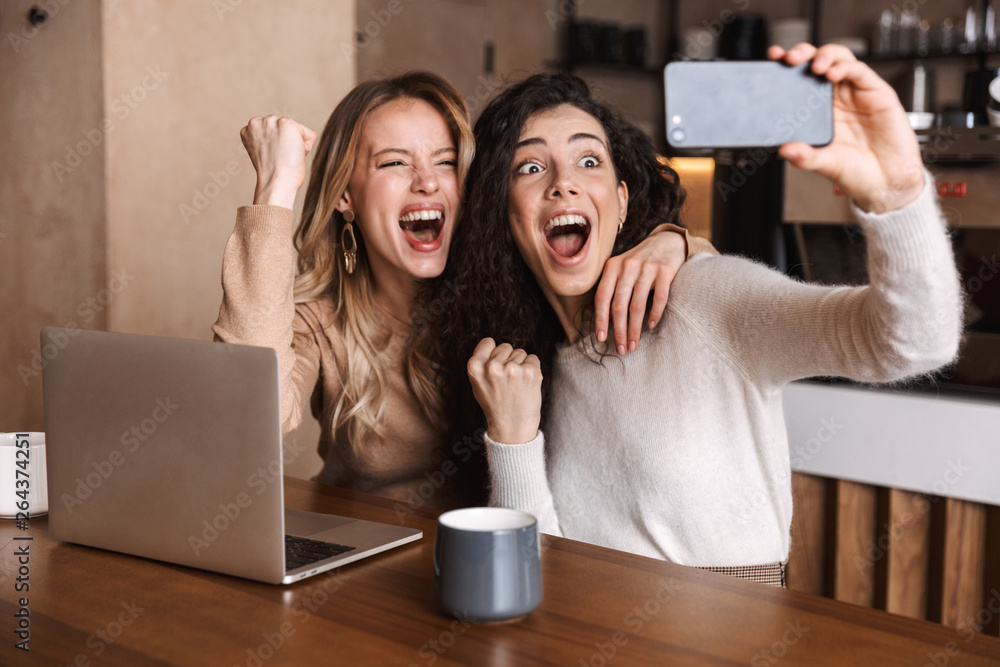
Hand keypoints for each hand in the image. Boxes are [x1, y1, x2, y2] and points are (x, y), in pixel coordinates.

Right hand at [240, 116, 317, 209]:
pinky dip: (307, 147)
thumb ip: (270, 140)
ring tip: (285, 156)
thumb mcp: (264, 152)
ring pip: (298, 131)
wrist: (275, 183)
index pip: (276, 131)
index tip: (272, 157)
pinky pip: (310, 135)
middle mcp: (258, 121)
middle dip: (287, 143)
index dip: (278, 146)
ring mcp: (272, 121)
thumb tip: (285, 139)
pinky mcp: (288, 124)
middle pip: (287, 129)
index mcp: (250, 128)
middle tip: (279, 158)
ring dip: (296, 144)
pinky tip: (293, 154)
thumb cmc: (272, 174)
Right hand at [467, 338, 542, 443]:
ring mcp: (512, 369)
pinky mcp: (530, 372)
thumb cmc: (496, 406)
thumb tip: (492, 344)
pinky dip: (532, 369)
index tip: (496, 367)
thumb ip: (482, 363)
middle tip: (507, 382)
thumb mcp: (478, 384)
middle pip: (506, 346)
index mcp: (475, 367)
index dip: (493, 354)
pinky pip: (533, 359)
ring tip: (516, 385)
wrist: (512, 428)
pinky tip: (526, 384)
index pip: (488, 342)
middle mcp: (492, 366)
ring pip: (520, 353)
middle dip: (508, 360)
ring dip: (520, 365)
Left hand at [594, 228, 686, 353]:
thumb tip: (603, 319)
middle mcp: (627, 267)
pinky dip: (654, 314)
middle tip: (621, 348)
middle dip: (619, 330)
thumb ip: (612, 286)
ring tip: (634, 344)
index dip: (600, 319)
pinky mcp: (665, 271)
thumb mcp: (621, 268)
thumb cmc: (640, 261)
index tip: (601, 338)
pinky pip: (659, 298)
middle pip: (619, 305)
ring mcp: (647, 268)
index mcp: (612, 267)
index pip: (602, 297)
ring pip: (637, 305)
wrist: (666, 241)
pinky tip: (651, 325)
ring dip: (634, 329)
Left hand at [769, 43, 924, 213]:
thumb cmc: (858, 172)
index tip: (771, 60)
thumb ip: (806, 157)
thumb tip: (785, 150)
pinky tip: (834, 72)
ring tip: (815, 66)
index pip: (799, 82)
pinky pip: (860, 71)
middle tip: (790, 58)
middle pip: (817, 63)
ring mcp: (856, 93)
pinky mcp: (877, 93)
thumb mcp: (826, 165)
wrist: (888, 182)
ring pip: (839, 60)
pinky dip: (846, 67)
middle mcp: (836, 99)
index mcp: (818, 112)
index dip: (785, 69)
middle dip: (802, 54)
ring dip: (825, 56)